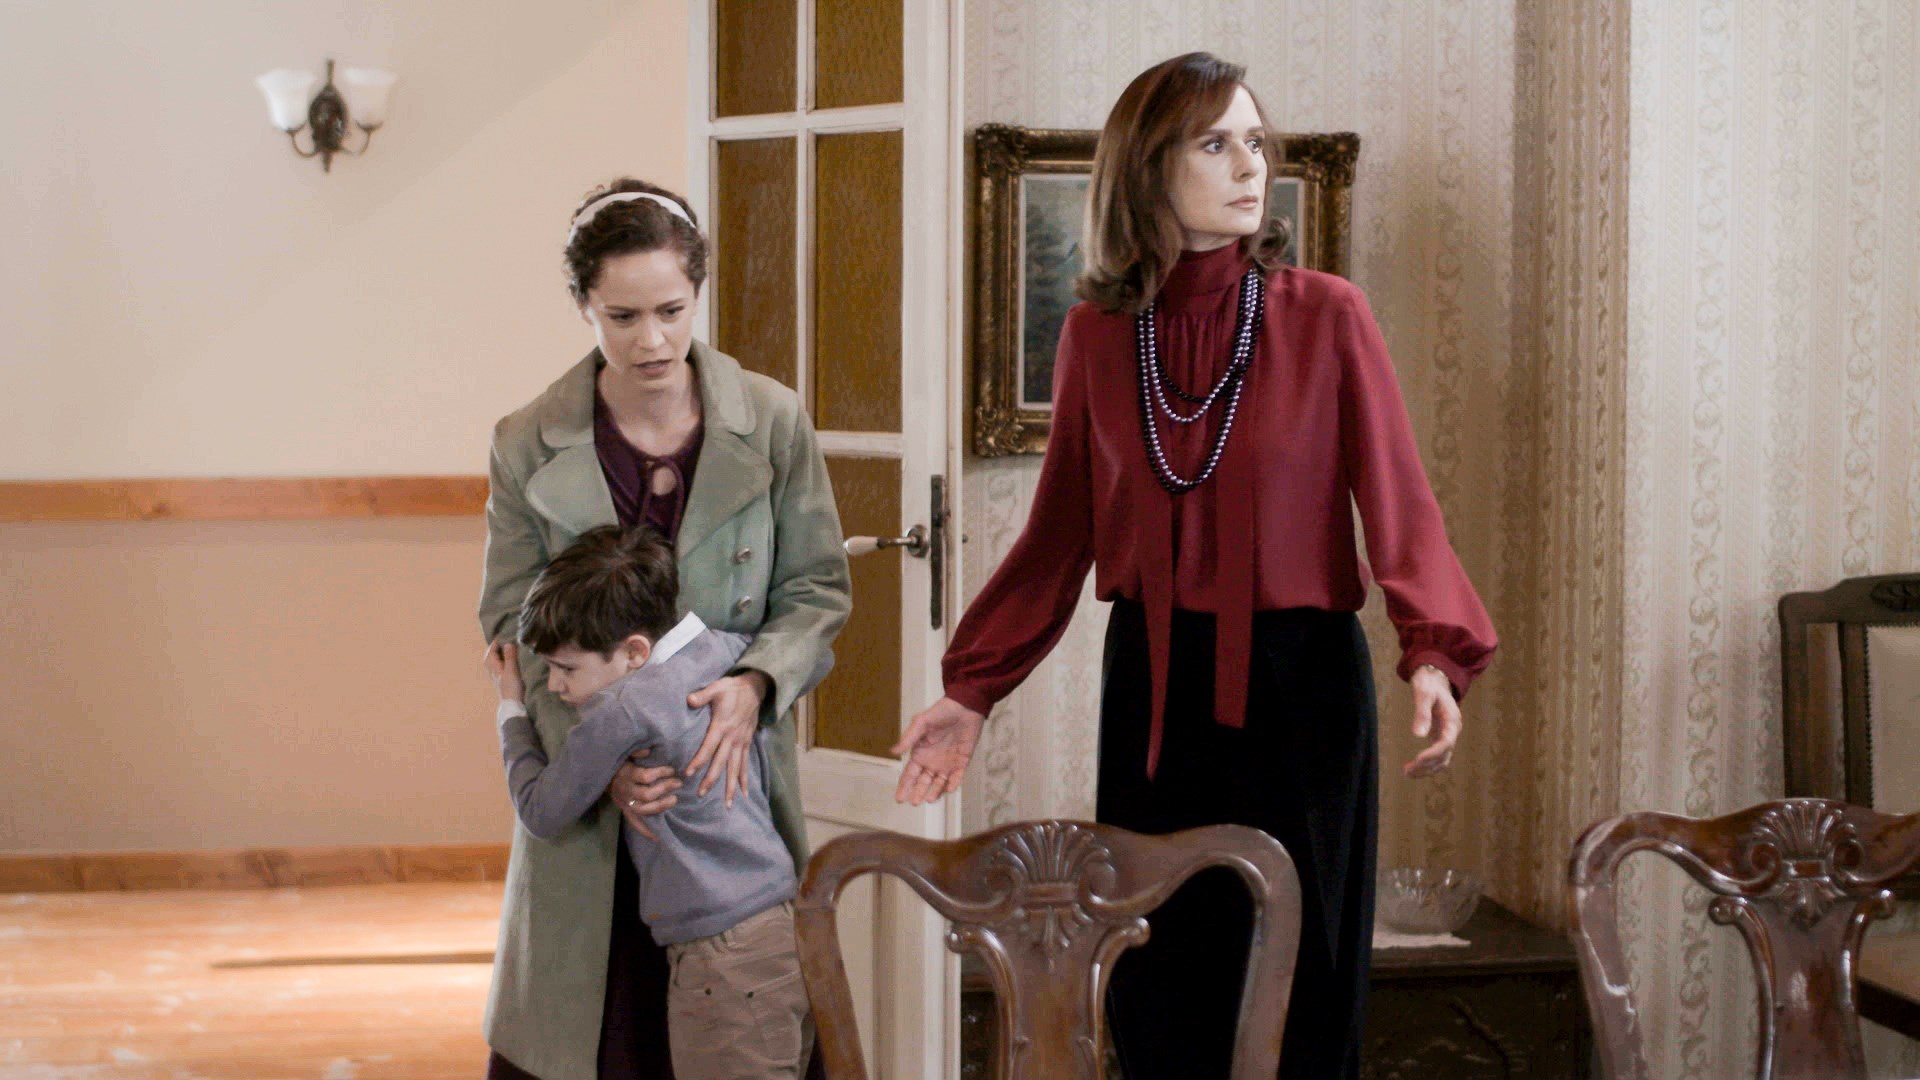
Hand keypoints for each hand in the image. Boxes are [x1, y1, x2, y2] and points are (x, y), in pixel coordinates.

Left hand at [484, 641, 524, 702]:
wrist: (512, 704)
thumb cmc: (511, 687)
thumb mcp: (512, 670)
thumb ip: (510, 656)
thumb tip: (507, 643)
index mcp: (493, 666)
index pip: (491, 651)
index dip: (496, 642)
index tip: (503, 634)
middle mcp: (492, 670)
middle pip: (489, 656)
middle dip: (494, 648)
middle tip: (502, 640)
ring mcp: (496, 676)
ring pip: (493, 662)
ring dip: (497, 654)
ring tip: (505, 649)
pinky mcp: (501, 680)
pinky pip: (498, 666)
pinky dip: (501, 661)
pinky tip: (507, 662)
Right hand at [608, 749, 680, 839]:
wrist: (601, 774)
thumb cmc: (620, 760)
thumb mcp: (626, 751)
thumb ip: (636, 750)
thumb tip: (647, 751)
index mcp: (626, 774)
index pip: (646, 776)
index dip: (661, 773)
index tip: (672, 769)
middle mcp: (624, 790)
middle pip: (647, 794)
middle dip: (665, 788)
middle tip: (678, 783)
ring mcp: (624, 802)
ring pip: (643, 809)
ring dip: (661, 806)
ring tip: (674, 799)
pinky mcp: (624, 811)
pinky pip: (635, 823)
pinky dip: (646, 831)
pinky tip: (658, 837)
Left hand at [684, 671, 769, 806]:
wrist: (755, 688)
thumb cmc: (732, 688)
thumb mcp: (716, 687)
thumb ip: (702, 695)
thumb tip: (689, 700)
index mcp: (722, 726)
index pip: (708, 747)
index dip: (699, 761)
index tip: (688, 774)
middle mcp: (732, 738)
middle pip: (721, 763)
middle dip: (711, 780)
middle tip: (700, 794)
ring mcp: (741, 742)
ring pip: (735, 768)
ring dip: (730, 786)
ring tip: (727, 804)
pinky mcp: (747, 743)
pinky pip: (745, 764)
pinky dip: (744, 779)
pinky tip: (744, 793)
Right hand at [891, 697, 985, 804]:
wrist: (965, 707)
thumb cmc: (941, 712)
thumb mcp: (921, 723)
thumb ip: (908, 738)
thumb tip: (893, 751)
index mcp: (920, 753)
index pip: (910, 774)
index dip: (904, 786)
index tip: (899, 799)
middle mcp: (932, 761)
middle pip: (923, 782)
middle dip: (918, 792)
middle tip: (915, 802)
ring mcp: (947, 763)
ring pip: (939, 783)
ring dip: (934, 791)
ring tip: (930, 799)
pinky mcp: (962, 761)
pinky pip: (957, 777)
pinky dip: (953, 784)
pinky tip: (949, 789)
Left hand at [1403, 666, 1460, 778]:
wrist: (1435, 678)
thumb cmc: (1428, 683)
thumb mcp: (1423, 693)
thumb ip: (1421, 713)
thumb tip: (1418, 735)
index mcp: (1452, 720)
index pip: (1446, 742)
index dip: (1433, 753)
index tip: (1418, 759)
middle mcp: (1453, 730)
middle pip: (1444, 755)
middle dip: (1427, 765)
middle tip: (1407, 771)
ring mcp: (1448, 734)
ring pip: (1442, 759)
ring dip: (1427, 768)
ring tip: (1407, 773)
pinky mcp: (1440, 736)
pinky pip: (1437, 755)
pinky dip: (1427, 763)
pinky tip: (1413, 767)